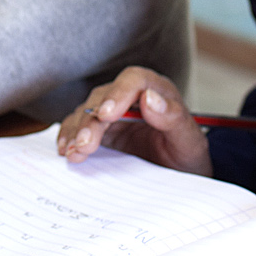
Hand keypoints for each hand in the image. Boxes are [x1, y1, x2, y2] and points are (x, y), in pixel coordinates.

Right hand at [56, 67, 210, 175]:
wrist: (181, 175)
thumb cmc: (187, 155)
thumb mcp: (190, 142)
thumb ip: (174, 118)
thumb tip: (150, 99)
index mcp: (158, 91)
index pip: (134, 80)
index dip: (118, 94)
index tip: (107, 114)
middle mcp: (132, 97)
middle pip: (104, 97)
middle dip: (91, 121)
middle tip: (85, 145)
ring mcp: (113, 113)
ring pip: (86, 111)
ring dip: (77, 131)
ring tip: (73, 153)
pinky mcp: (100, 130)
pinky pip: (78, 126)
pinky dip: (69, 137)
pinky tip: (66, 150)